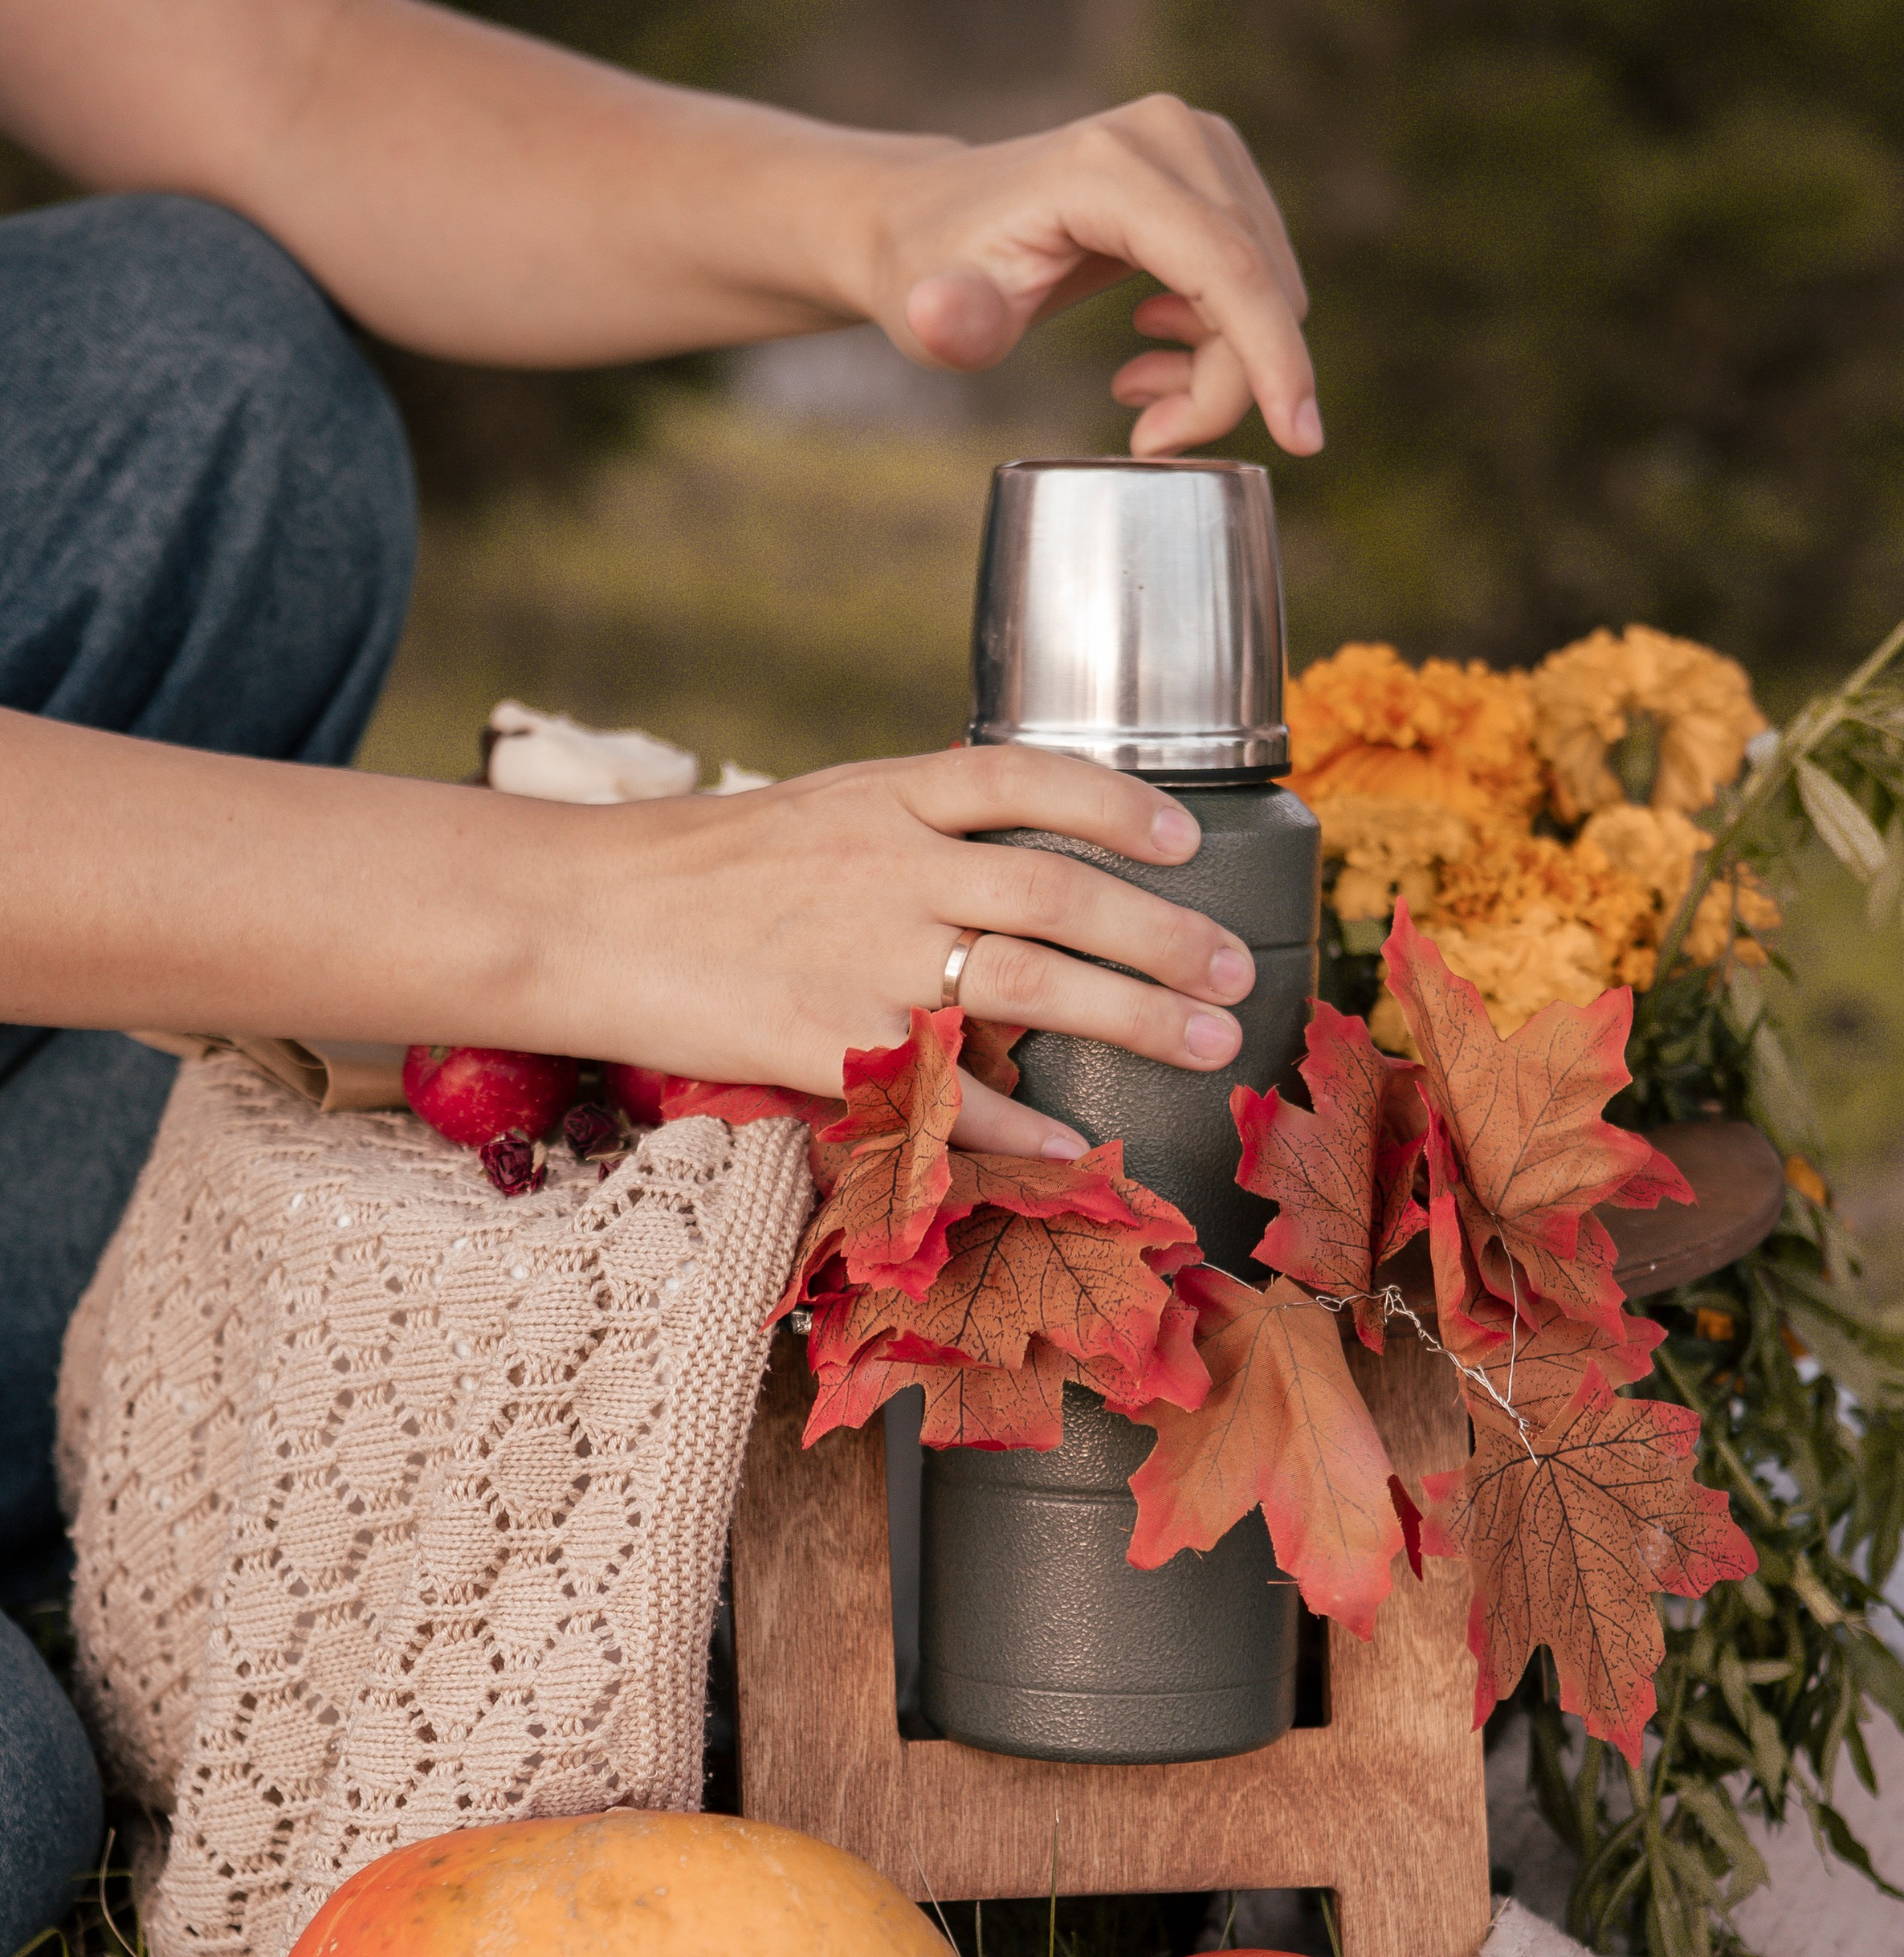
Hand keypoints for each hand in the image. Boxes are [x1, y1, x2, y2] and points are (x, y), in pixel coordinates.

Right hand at [552, 747, 1255, 1156]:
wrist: (583, 914)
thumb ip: (912, 830)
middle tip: (1236, 971)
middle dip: (1164, 935)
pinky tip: (1082, 1144)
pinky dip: (1022, 1121)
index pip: (1030, 779)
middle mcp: (890, 866)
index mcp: (886, 795)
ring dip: (1135, 1016)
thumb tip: (1015, 865)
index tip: (1190, 839)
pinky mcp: (833, 1039)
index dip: (1123, 803)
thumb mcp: (814, 811)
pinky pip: (950, 1087)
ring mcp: (865, 955)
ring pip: (1033, 983)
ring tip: (1205, 1043)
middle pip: (1061, 893)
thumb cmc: (699, 870)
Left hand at [861, 97, 1317, 459]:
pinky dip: (1219, 334)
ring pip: (1264, 287)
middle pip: (1254, 287)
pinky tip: (1152, 347)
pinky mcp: (1211, 168)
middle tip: (1147, 434)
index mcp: (1112, 171)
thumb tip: (944, 318)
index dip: (1273, 361)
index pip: (1228, 271)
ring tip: (1137, 391)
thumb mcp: (930, 310)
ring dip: (1219, 365)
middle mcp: (1171, 138)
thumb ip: (950, 321)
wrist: (931, 218)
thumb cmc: (933, 269)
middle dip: (1222, 385)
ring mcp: (1198, 145)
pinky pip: (1254, 274)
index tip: (1301, 439)